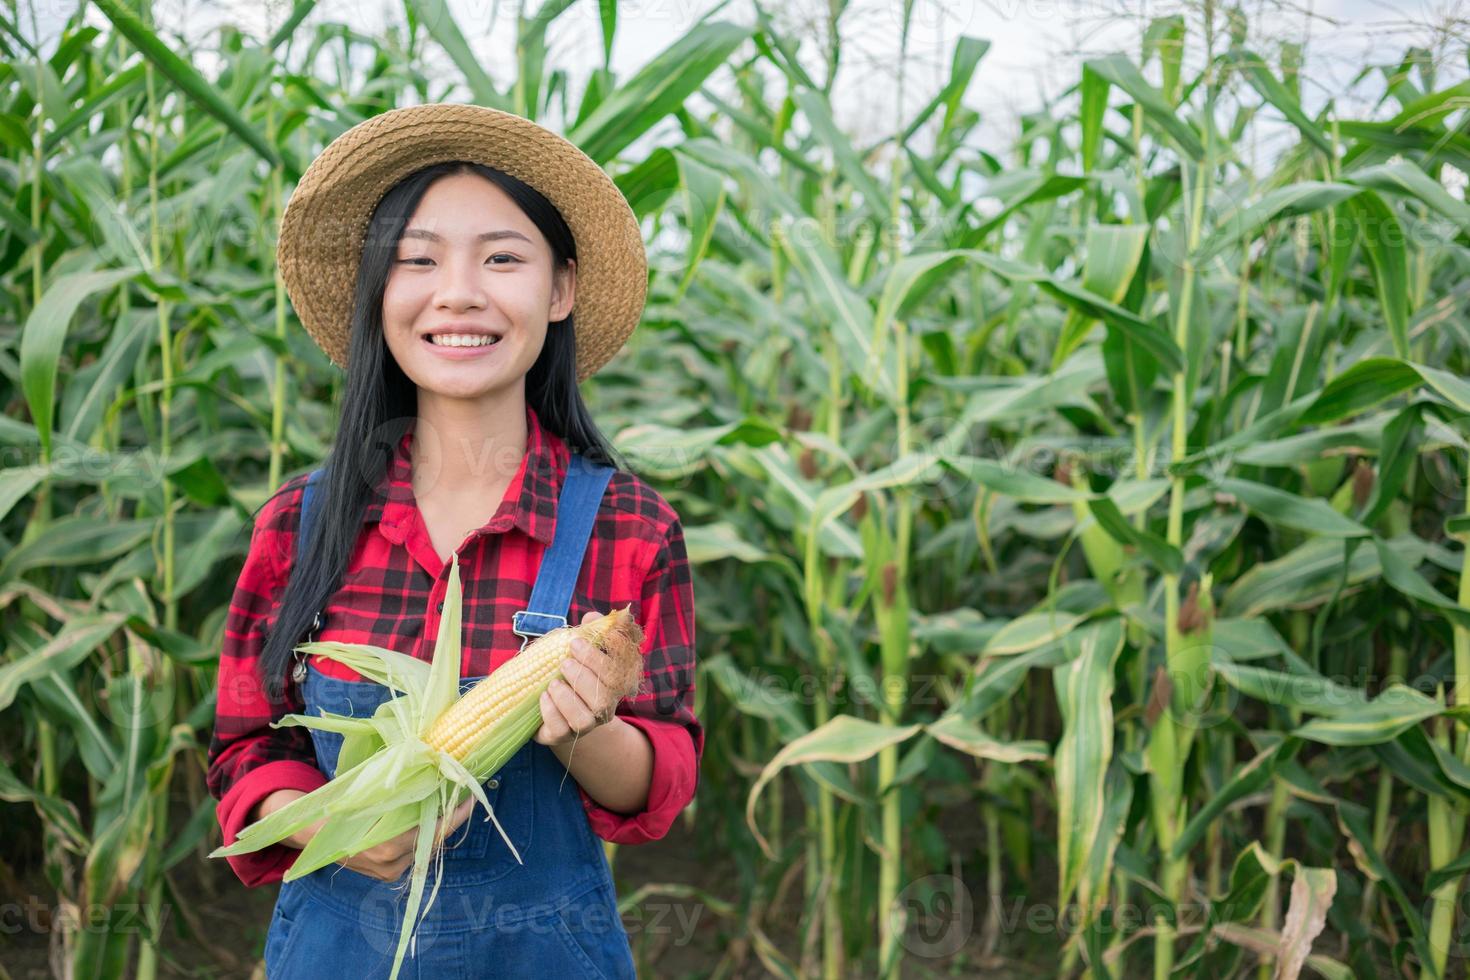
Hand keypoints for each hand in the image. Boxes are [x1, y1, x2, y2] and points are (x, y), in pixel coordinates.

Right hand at [256, 790, 474, 882]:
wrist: (311, 834)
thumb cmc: (340, 808)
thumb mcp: (366, 795)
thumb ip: (395, 791)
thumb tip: (427, 766)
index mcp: (384, 847)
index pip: (431, 833)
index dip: (454, 817)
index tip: (472, 798)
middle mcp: (390, 863)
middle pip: (432, 842)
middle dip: (450, 819)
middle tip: (466, 796)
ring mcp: (389, 872)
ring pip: (424, 848)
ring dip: (438, 827)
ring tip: (451, 803)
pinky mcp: (388, 874)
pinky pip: (414, 854)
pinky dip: (423, 836)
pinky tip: (431, 818)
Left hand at [533, 610, 622, 747]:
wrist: (552, 709)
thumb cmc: (570, 673)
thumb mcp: (579, 651)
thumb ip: (589, 632)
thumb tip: (592, 617)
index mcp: (613, 683)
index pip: (620, 669)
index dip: (603, 655)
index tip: (577, 640)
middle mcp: (604, 707)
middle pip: (605, 695)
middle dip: (585, 675)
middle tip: (565, 661)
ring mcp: (585, 725)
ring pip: (585, 719)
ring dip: (569, 697)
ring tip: (554, 681)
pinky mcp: (562, 736)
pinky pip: (560, 729)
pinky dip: (551, 710)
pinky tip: (543, 696)